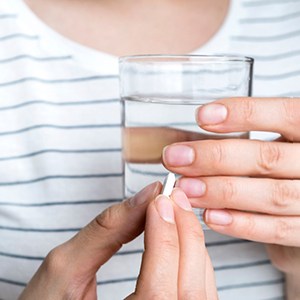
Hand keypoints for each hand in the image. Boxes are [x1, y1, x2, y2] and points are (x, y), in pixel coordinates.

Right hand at [19, 182, 216, 298]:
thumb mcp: (64, 270)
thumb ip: (105, 232)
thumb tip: (144, 197)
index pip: (158, 291)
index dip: (164, 237)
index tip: (158, 197)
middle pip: (188, 287)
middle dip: (183, 231)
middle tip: (170, 195)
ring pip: (199, 285)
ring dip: (190, 240)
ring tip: (174, 206)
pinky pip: (198, 287)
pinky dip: (192, 254)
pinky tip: (177, 230)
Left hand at [162, 97, 299, 297]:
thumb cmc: (282, 169)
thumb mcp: (272, 146)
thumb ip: (240, 143)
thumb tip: (186, 146)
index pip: (285, 115)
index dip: (245, 114)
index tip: (203, 116)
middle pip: (268, 157)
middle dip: (216, 158)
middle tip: (176, 158)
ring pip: (271, 195)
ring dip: (222, 191)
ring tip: (186, 188)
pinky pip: (278, 229)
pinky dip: (242, 224)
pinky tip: (210, 216)